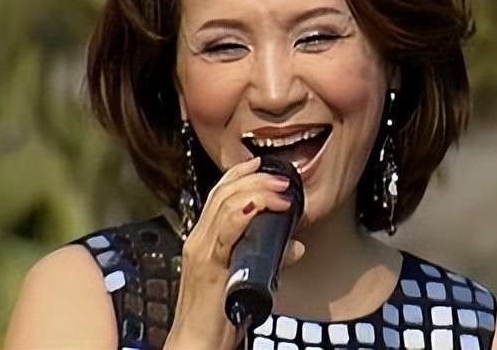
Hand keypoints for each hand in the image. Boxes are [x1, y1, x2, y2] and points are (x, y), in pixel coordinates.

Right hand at [165, 157, 302, 348]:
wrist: (198, 343)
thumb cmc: (221, 314)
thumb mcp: (250, 277)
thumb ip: (271, 258)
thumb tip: (298, 245)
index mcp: (205, 238)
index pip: (220, 193)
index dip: (241, 173)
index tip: (264, 163)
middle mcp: (199, 239)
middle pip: (224, 192)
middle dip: (256, 178)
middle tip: (283, 178)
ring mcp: (201, 250)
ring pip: (225, 204)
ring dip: (257, 191)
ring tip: (281, 191)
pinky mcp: (207, 266)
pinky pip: (225, 231)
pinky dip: (244, 213)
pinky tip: (261, 207)